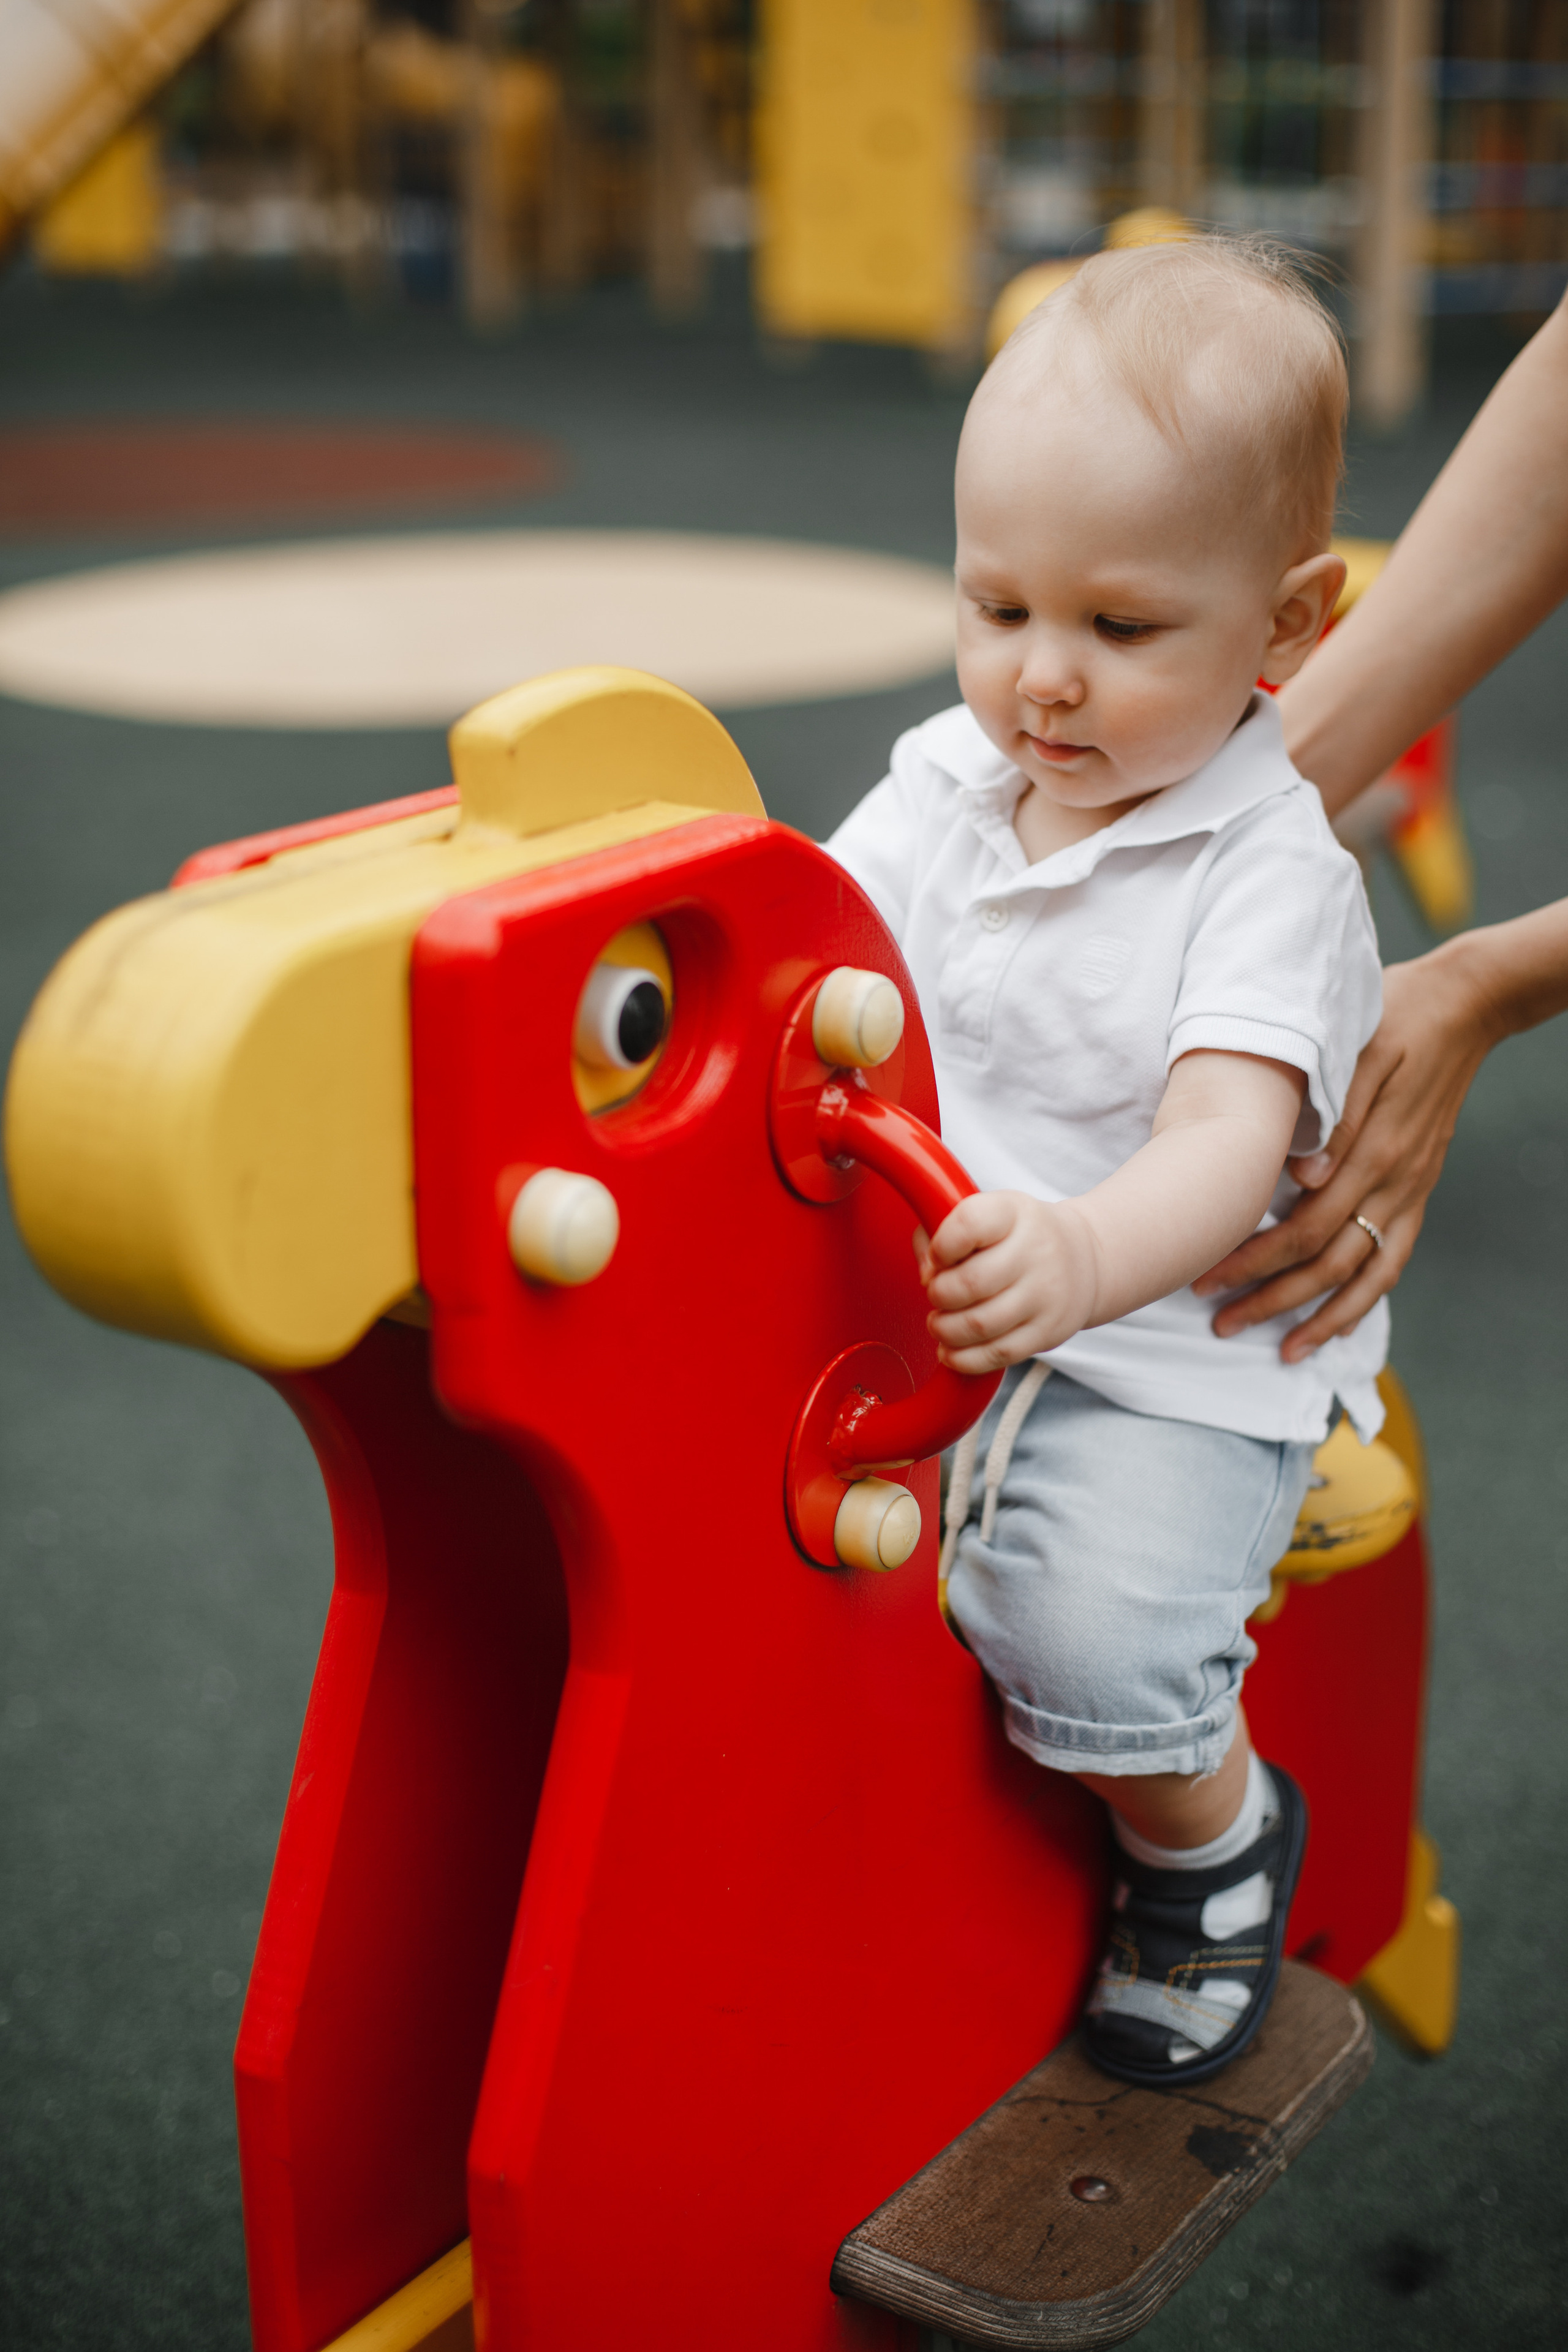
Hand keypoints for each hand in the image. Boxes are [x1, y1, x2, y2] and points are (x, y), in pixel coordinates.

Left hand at [915, 1190, 1098, 1374]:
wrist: (1083, 1258)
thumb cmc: (1016, 1236)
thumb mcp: (984, 1215)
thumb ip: (938, 1232)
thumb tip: (927, 1274)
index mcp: (1013, 1213)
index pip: (970, 1223)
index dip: (942, 1245)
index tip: (938, 1256)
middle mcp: (1036, 1251)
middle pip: (970, 1282)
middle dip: (939, 1294)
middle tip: (936, 1294)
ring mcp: (1045, 1295)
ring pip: (980, 1324)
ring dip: (945, 1330)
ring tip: (940, 1323)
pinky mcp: (1048, 1332)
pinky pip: (998, 1354)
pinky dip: (964, 1359)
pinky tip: (951, 1350)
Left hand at [1191, 945, 1499, 1358]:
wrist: (1462, 1007)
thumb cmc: (1393, 1017)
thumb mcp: (1355, 1050)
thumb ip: (1331, 1114)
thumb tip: (1300, 1176)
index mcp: (1370, 1150)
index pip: (1303, 1228)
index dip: (1254, 1260)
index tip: (1206, 1277)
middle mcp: (1393, 1181)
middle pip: (1327, 1262)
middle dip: (1272, 1299)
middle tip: (1220, 1323)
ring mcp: (1410, 1188)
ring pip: (1366, 1274)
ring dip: (1321, 1316)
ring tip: (1282, 1351)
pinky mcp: (1419, 1188)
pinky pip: (1396, 1258)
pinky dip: (1366, 1297)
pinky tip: (1337, 1322)